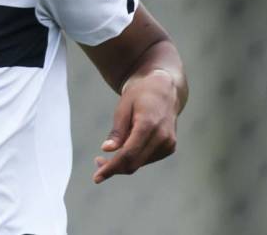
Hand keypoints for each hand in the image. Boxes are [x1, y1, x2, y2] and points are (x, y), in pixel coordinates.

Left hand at [93, 69, 178, 183]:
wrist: (163, 89)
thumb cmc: (139, 95)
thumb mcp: (123, 108)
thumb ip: (117, 131)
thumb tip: (107, 150)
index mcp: (148, 125)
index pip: (128, 154)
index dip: (111, 167)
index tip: (97, 177)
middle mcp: (162, 137)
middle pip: (134, 162)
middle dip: (114, 167)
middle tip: (97, 162)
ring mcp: (168, 144)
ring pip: (140, 163)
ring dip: (123, 163)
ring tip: (107, 155)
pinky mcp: (170, 147)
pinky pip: (147, 159)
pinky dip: (134, 158)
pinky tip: (126, 147)